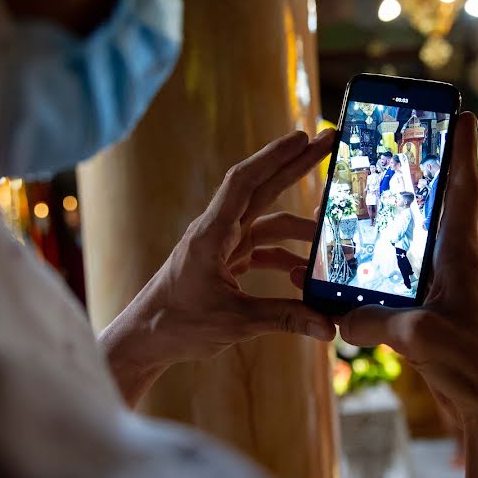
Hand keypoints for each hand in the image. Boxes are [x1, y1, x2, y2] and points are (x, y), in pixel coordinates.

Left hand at [101, 129, 336, 405]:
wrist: (146, 339)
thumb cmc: (177, 324)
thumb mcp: (234, 322)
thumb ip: (284, 318)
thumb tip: (328, 327)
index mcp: (212, 234)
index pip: (244, 182)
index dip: (274, 157)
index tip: (304, 137)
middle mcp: (218, 231)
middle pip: (262, 188)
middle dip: (296, 165)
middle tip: (328, 141)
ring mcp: (223, 245)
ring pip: (268, 222)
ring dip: (300, 225)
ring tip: (332, 231)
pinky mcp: (226, 262)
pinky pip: (264, 249)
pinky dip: (287, 256)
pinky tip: (308, 268)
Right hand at [339, 113, 477, 477]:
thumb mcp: (423, 337)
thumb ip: (378, 321)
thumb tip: (343, 319)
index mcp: (461, 258)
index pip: (463, 191)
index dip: (461, 151)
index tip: (461, 113)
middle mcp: (453, 269)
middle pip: (430, 213)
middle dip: (411, 183)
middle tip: (386, 156)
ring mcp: (440, 294)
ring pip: (406, 252)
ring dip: (383, 235)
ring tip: (349, 219)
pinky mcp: (428, 319)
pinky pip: (393, 289)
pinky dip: (370, 283)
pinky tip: (343, 290)